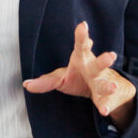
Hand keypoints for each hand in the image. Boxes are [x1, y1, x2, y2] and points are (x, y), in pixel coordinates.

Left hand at [22, 21, 136, 127]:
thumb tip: (26, 84)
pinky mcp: (107, 98)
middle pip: (99, 64)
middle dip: (104, 60)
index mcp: (83, 59)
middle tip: (110, 56)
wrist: (105, 90)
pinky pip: (106, 102)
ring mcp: (103, 83)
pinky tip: (105, 110)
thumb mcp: (61, 77)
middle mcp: (95, 70)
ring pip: (106, 83)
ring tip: (111, 86)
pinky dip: (106, 106)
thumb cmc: (81, 77)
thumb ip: (46, 81)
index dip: (82, 36)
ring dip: (108, 85)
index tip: (83, 26)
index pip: (82, 46)